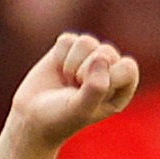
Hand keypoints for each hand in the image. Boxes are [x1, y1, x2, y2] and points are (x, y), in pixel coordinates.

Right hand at [11, 34, 140, 148]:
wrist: (32, 117)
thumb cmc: (62, 118)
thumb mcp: (81, 109)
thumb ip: (96, 87)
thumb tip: (101, 57)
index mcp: (122, 88)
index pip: (128, 67)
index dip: (108, 77)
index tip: (91, 94)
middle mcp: (109, 70)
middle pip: (107, 51)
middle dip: (85, 71)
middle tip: (75, 90)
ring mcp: (89, 57)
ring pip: (86, 42)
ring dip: (71, 64)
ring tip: (68, 82)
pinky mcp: (70, 48)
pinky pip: (68, 40)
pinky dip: (59, 56)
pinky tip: (59, 71)